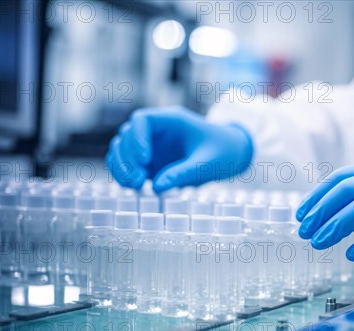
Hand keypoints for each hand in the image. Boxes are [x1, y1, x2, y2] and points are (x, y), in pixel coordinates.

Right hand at [106, 106, 252, 192]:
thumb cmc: (223, 152)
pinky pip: (129, 165)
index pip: (142, 120)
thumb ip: (184, 173)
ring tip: (134, 185)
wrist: (232, 155)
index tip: (144, 159)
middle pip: (127, 135)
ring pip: (123, 150)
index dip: (137, 138)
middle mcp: (157, 131)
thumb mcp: (208, 163)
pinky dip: (125, 174)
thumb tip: (157, 187)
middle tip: (138, 179)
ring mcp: (152, 146)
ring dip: (122, 166)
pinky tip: (133, 187)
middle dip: (127, 157)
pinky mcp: (151, 162)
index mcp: (172, 121)